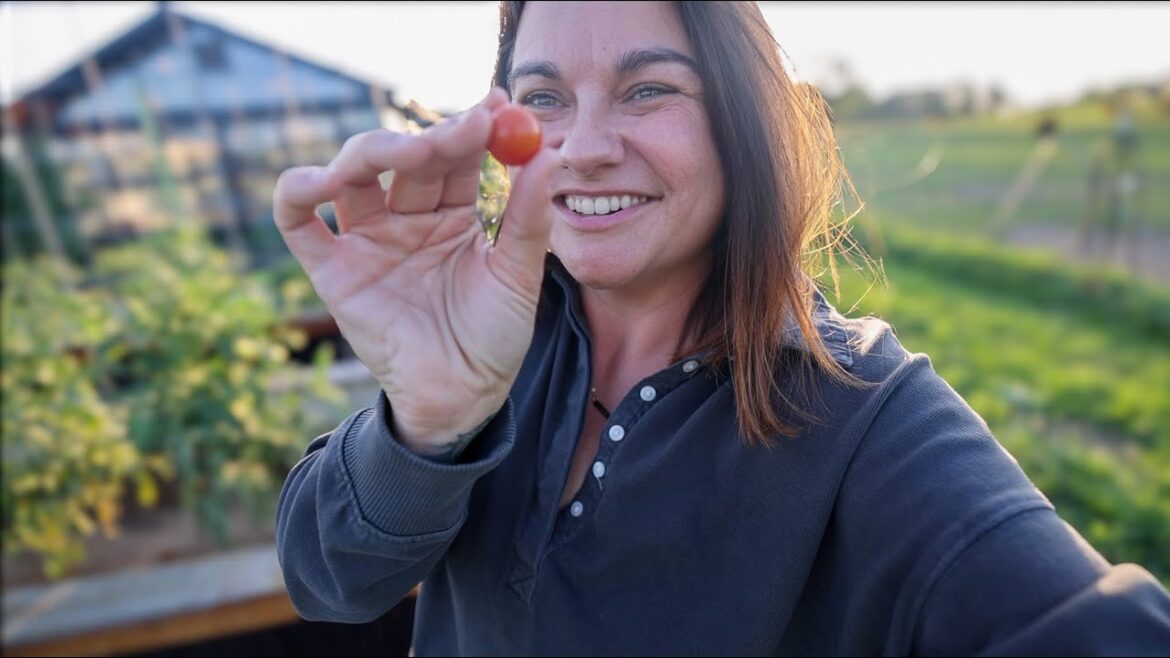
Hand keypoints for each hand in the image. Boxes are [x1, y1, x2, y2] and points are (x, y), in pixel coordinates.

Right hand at [273, 88, 555, 455]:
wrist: (462, 397)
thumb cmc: (494, 339)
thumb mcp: (519, 275)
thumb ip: (528, 217)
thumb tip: (548, 152)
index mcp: (451, 214)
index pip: (455, 156)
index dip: (472, 127)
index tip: (496, 103)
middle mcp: (405, 218)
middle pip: (406, 157)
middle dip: (434, 136)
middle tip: (466, 126)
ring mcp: (366, 240)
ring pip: (354, 173)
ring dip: (377, 151)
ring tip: (414, 151)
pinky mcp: (331, 268)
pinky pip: (299, 220)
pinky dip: (298, 191)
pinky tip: (323, 179)